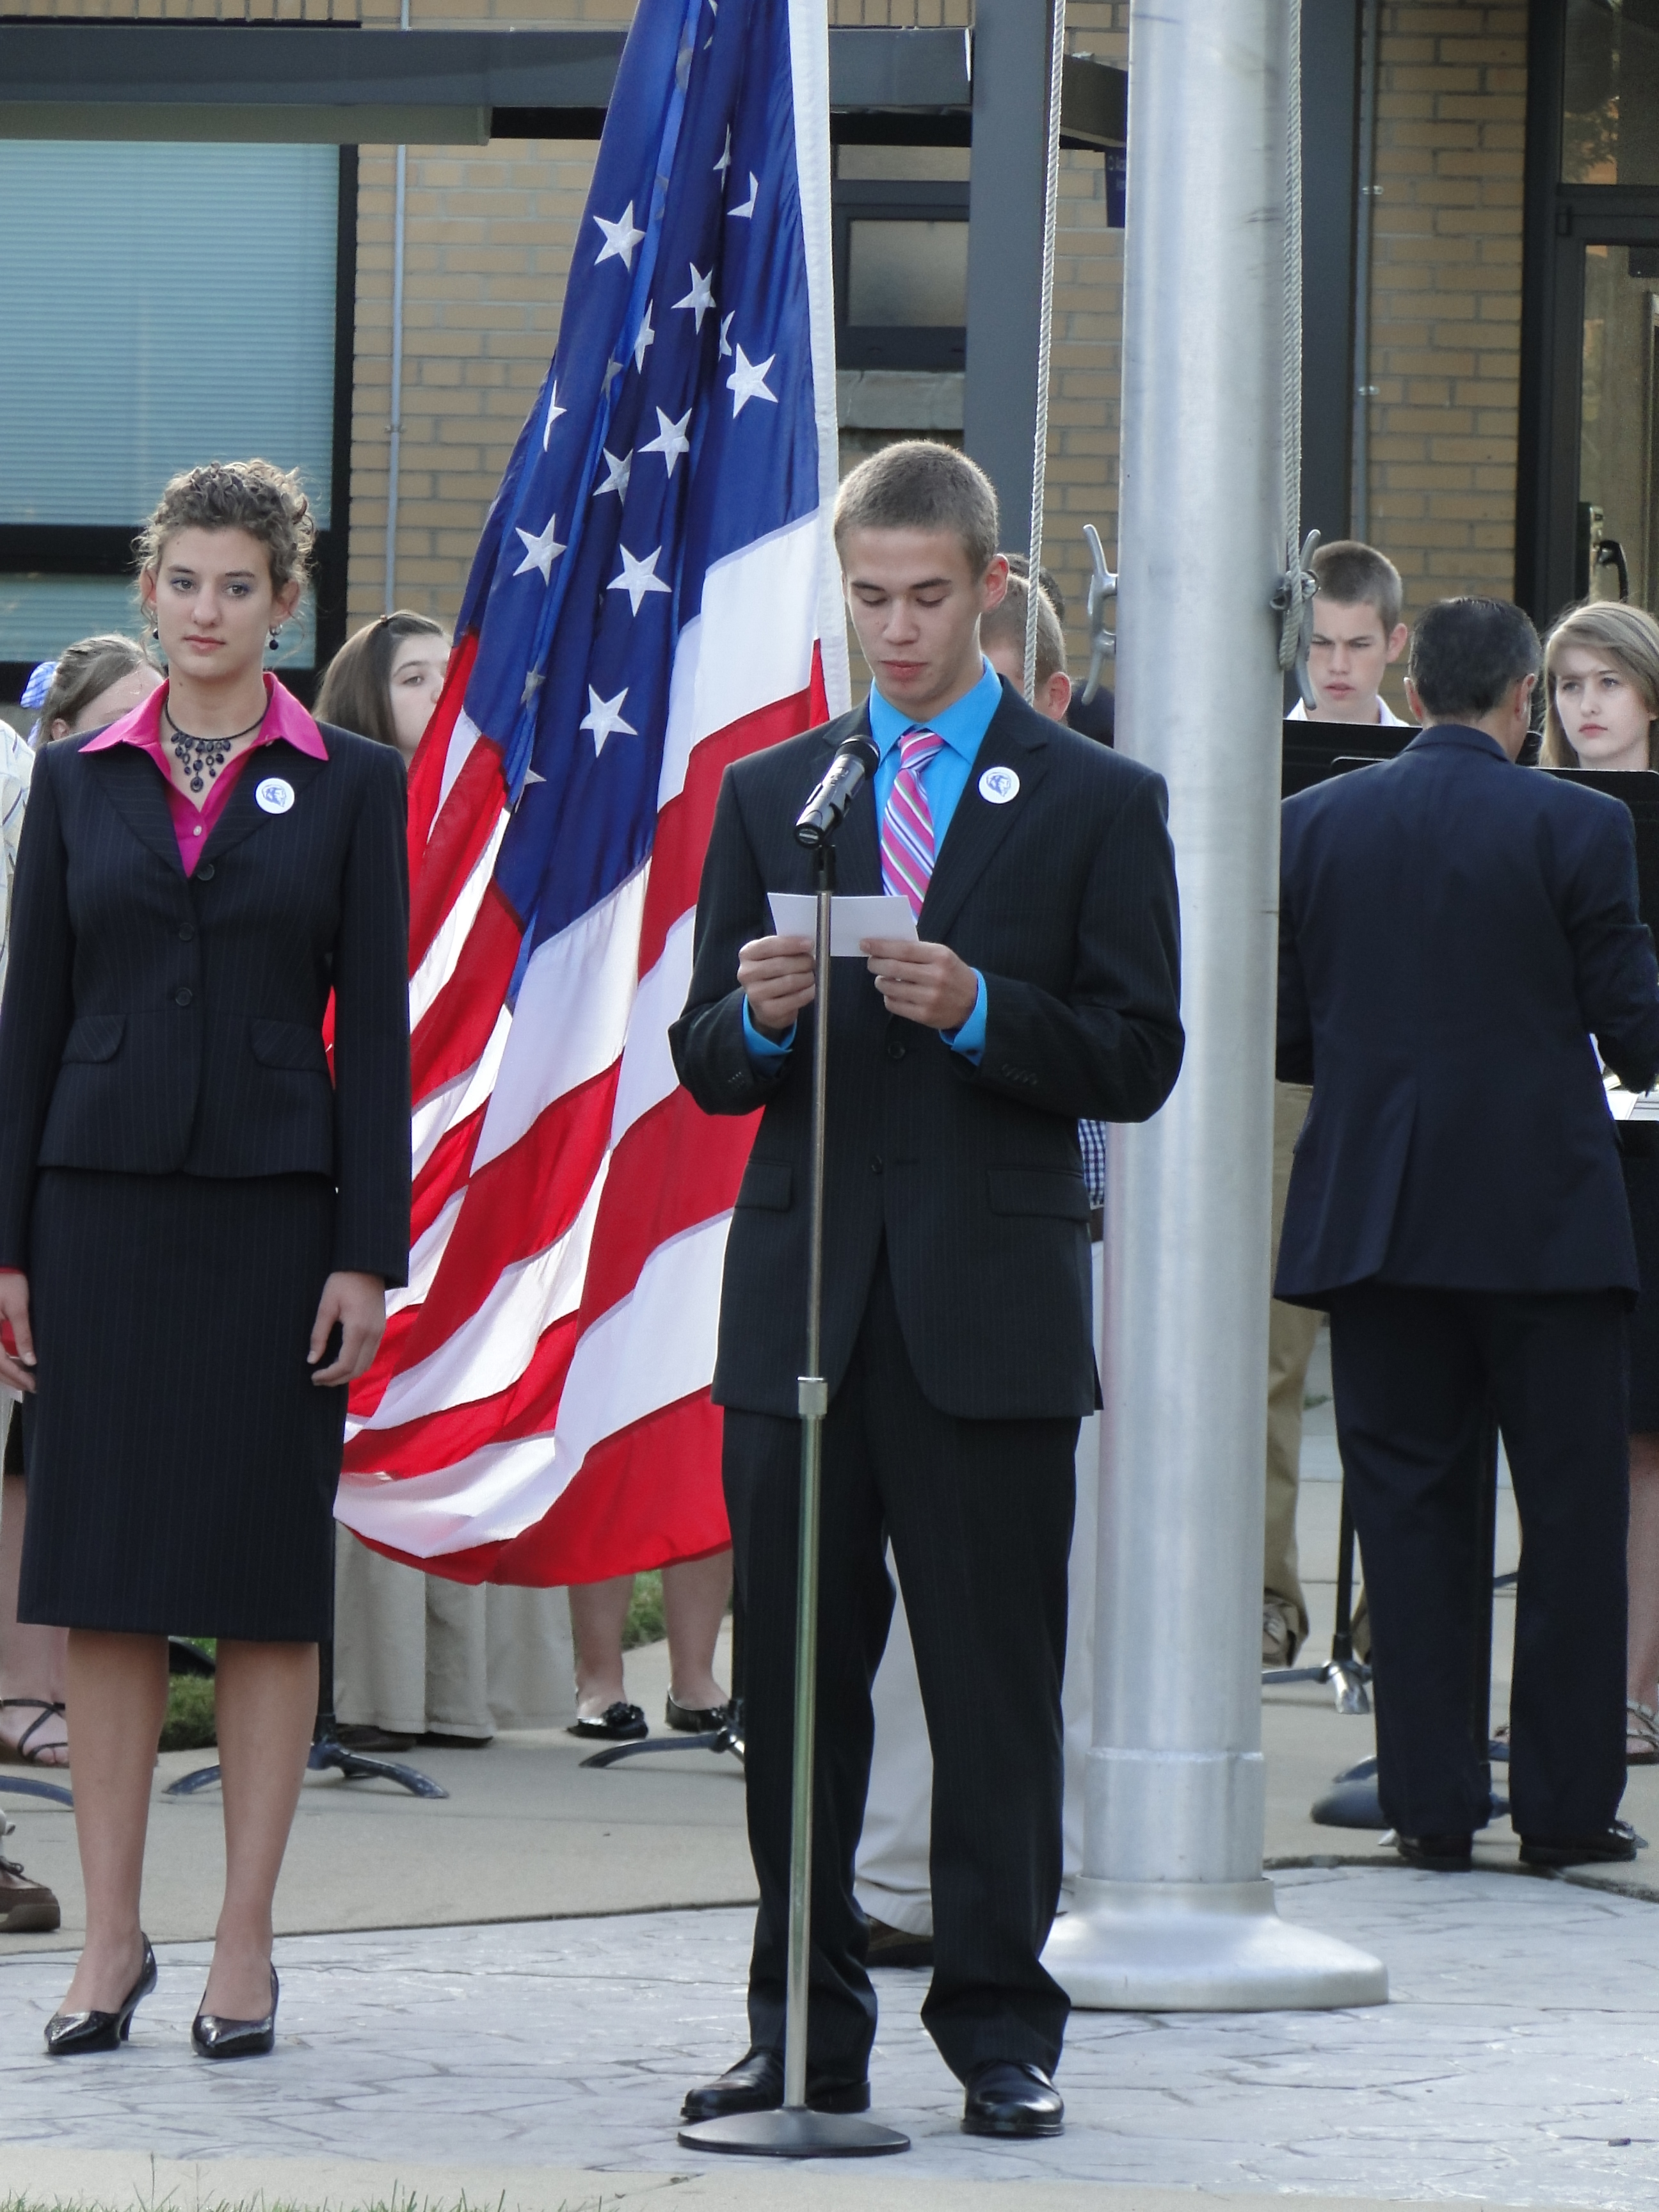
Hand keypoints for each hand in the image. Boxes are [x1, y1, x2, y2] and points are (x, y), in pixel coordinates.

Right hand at [0, 1273, 34, 1394]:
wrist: (0, 1271)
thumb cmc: (7, 1282)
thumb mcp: (17, 1305)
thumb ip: (23, 1332)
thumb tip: (31, 1360)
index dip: (15, 1375)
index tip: (32, 1384)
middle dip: (11, 1378)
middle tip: (32, 1386)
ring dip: (5, 1374)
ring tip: (25, 1380)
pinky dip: (1, 1364)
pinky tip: (14, 1366)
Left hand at [309, 1270, 387, 1386]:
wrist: (367, 1266)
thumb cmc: (343, 1282)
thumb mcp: (326, 1306)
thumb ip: (319, 1335)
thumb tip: (312, 1360)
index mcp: (358, 1329)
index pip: (346, 1364)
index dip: (329, 1375)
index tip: (313, 1376)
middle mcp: (373, 1335)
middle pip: (358, 1370)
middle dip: (337, 1379)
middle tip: (318, 1379)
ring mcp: (379, 1333)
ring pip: (366, 1365)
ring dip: (348, 1374)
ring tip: (328, 1374)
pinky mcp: (380, 1330)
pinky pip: (370, 1355)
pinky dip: (356, 1364)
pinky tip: (341, 1361)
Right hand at [739, 934, 814, 1038]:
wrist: (765, 1004)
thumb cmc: (773, 974)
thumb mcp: (772, 956)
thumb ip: (785, 947)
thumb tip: (807, 944)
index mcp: (747, 954)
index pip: (769, 945)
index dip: (791, 944)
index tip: (809, 943)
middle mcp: (747, 973)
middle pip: (781, 964)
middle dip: (803, 962)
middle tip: (812, 962)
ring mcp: (755, 993)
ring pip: (790, 981)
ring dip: (807, 977)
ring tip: (811, 976)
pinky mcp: (767, 1010)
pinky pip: (795, 999)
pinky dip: (808, 993)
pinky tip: (811, 989)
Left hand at [863, 938, 979, 1030]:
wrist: (973, 1003)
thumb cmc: (952, 974)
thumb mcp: (942, 955)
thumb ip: (917, 950)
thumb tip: (884, 946)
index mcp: (939, 956)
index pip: (903, 950)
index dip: (881, 947)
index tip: (865, 944)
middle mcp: (935, 977)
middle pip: (893, 968)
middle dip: (876, 964)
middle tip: (871, 962)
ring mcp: (929, 998)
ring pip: (890, 987)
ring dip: (881, 981)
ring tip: (884, 979)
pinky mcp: (924, 1015)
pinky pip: (894, 1005)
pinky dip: (888, 997)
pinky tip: (893, 993)